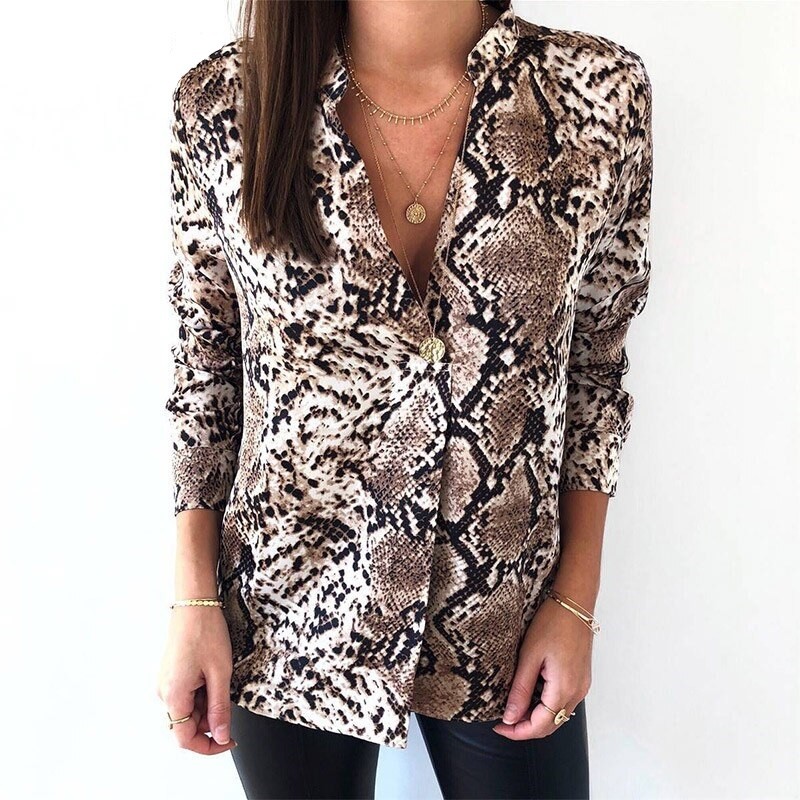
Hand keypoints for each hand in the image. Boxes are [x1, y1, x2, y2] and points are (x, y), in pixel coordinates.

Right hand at [157, 606, 237, 754]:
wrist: (194, 602)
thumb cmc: (205, 631)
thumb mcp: (220, 673)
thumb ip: (220, 709)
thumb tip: (220, 736)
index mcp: (173, 695)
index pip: (184, 739)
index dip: (208, 746)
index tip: (228, 741)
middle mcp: (164, 692)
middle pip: (186, 725)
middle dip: (210, 721)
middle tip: (228, 701)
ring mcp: (166, 682)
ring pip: (188, 710)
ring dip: (207, 705)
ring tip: (220, 678)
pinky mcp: (171, 674)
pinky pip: (186, 694)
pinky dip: (202, 693)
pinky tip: (212, 674)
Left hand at [492, 594, 592, 739]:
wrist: (575, 603)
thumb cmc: (553, 622)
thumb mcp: (529, 656)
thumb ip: (520, 689)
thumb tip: (510, 717)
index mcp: (564, 688)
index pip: (540, 726)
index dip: (517, 732)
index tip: (499, 726)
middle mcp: (577, 692)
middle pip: (551, 726)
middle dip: (526, 728)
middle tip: (503, 721)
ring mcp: (581, 686)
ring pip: (558, 716)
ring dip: (537, 719)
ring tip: (514, 708)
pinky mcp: (581, 678)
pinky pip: (564, 702)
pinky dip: (547, 707)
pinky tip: (531, 696)